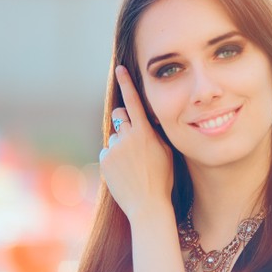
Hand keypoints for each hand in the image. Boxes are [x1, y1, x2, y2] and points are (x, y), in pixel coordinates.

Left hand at [99, 65, 173, 218]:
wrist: (148, 204)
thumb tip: (145, 120)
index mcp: (145, 132)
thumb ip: (153, 133)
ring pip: (115, 137)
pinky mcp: (105, 160)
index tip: (119, 67)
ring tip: (132, 166)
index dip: (126, 82)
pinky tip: (124, 173)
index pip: (134, 101)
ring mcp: (114, 148)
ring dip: (120, 145)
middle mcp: (128, 136)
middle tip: (133, 139)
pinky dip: (113, 159)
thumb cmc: (162, 178)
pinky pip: (107, 152)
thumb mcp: (166, 151)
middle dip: (124, 120)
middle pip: (120, 115)